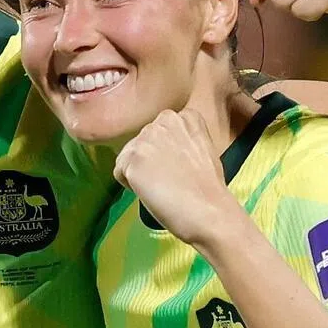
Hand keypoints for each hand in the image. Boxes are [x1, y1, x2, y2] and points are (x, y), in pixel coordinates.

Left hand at [114, 109, 238, 245]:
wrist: (209, 211)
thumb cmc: (208, 188)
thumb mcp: (201, 148)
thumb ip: (179, 139)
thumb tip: (160, 149)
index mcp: (183, 117)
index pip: (158, 132)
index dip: (164, 153)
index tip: (178, 167)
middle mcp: (163, 121)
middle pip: (140, 142)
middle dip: (148, 161)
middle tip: (168, 179)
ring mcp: (146, 138)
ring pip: (127, 156)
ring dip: (138, 173)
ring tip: (162, 186)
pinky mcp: (132, 158)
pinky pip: (119, 172)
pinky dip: (130, 186)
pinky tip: (153, 191)